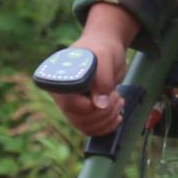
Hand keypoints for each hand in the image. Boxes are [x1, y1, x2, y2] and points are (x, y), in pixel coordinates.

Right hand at [53, 2, 140, 135]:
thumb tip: (99, 104)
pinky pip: (91, 129)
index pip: (68, 103)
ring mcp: (72, 105)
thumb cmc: (102, 48)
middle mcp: (62, 95)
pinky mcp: (83, 112)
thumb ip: (102, 77)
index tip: (105, 94)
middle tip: (115, 95)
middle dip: (103, 112)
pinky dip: (107, 126)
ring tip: (117, 100)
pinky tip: (117, 114)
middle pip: (78, 119)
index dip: (88, 105)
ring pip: (85, 126)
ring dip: (107, 118)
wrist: (105, 48)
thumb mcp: (105, 56)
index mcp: (59, 79)